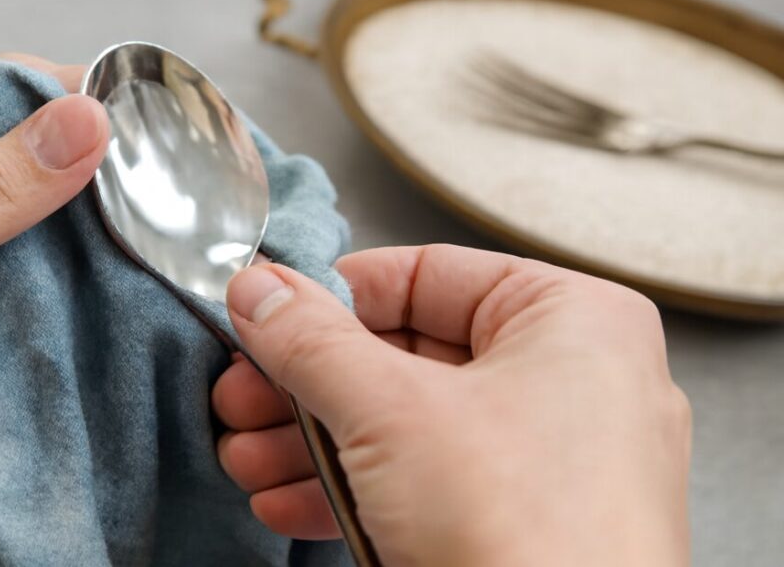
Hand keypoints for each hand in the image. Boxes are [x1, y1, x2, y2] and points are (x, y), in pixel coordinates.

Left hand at [0, 54, 104, 497]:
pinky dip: (27, 316)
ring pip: (4, 243)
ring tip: (131, 272)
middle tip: (152, 218)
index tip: (145, 140)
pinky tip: (75, 324)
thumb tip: (82, 125)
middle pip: (8, 170)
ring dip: (57, 262)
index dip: (69, 109)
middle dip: (75, 195)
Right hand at [214, 245, 690, 565]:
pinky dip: (352, 490)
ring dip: (313, 443)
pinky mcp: (522, 522)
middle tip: (243, 392)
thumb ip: (313, 341)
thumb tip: (262, 293)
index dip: (335, 293)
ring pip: (406, 426)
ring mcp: (549, 459)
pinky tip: (287, 503)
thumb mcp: (391, 413)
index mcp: (571, 320)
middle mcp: (571, 381)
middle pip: (406, 354)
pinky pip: (425, 484)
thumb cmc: (528, 538)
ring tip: (248, 458)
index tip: (269, 312)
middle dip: (306, 385)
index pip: (427, 275)